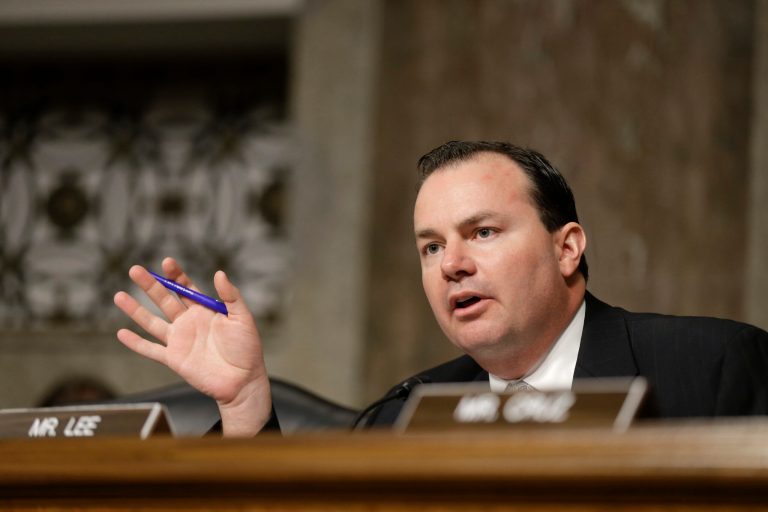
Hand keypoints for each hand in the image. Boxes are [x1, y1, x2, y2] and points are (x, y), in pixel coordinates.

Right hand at [114, 257, 271, 435]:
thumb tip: (219, 273)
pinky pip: (150, 349)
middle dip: (150, 285)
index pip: (186, 288)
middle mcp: (189, 322)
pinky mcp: (174, 359)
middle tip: (135, 270)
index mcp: (205, 310)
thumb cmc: (247, 349)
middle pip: (165, 300)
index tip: (167, 262)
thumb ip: (231, 296)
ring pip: (152, 322)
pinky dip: (135, 343)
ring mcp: (179, 340)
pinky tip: (121, 333)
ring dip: (135, 310)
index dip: (176, 275)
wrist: (242, 380)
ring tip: (119, 296)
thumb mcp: (243, 318)